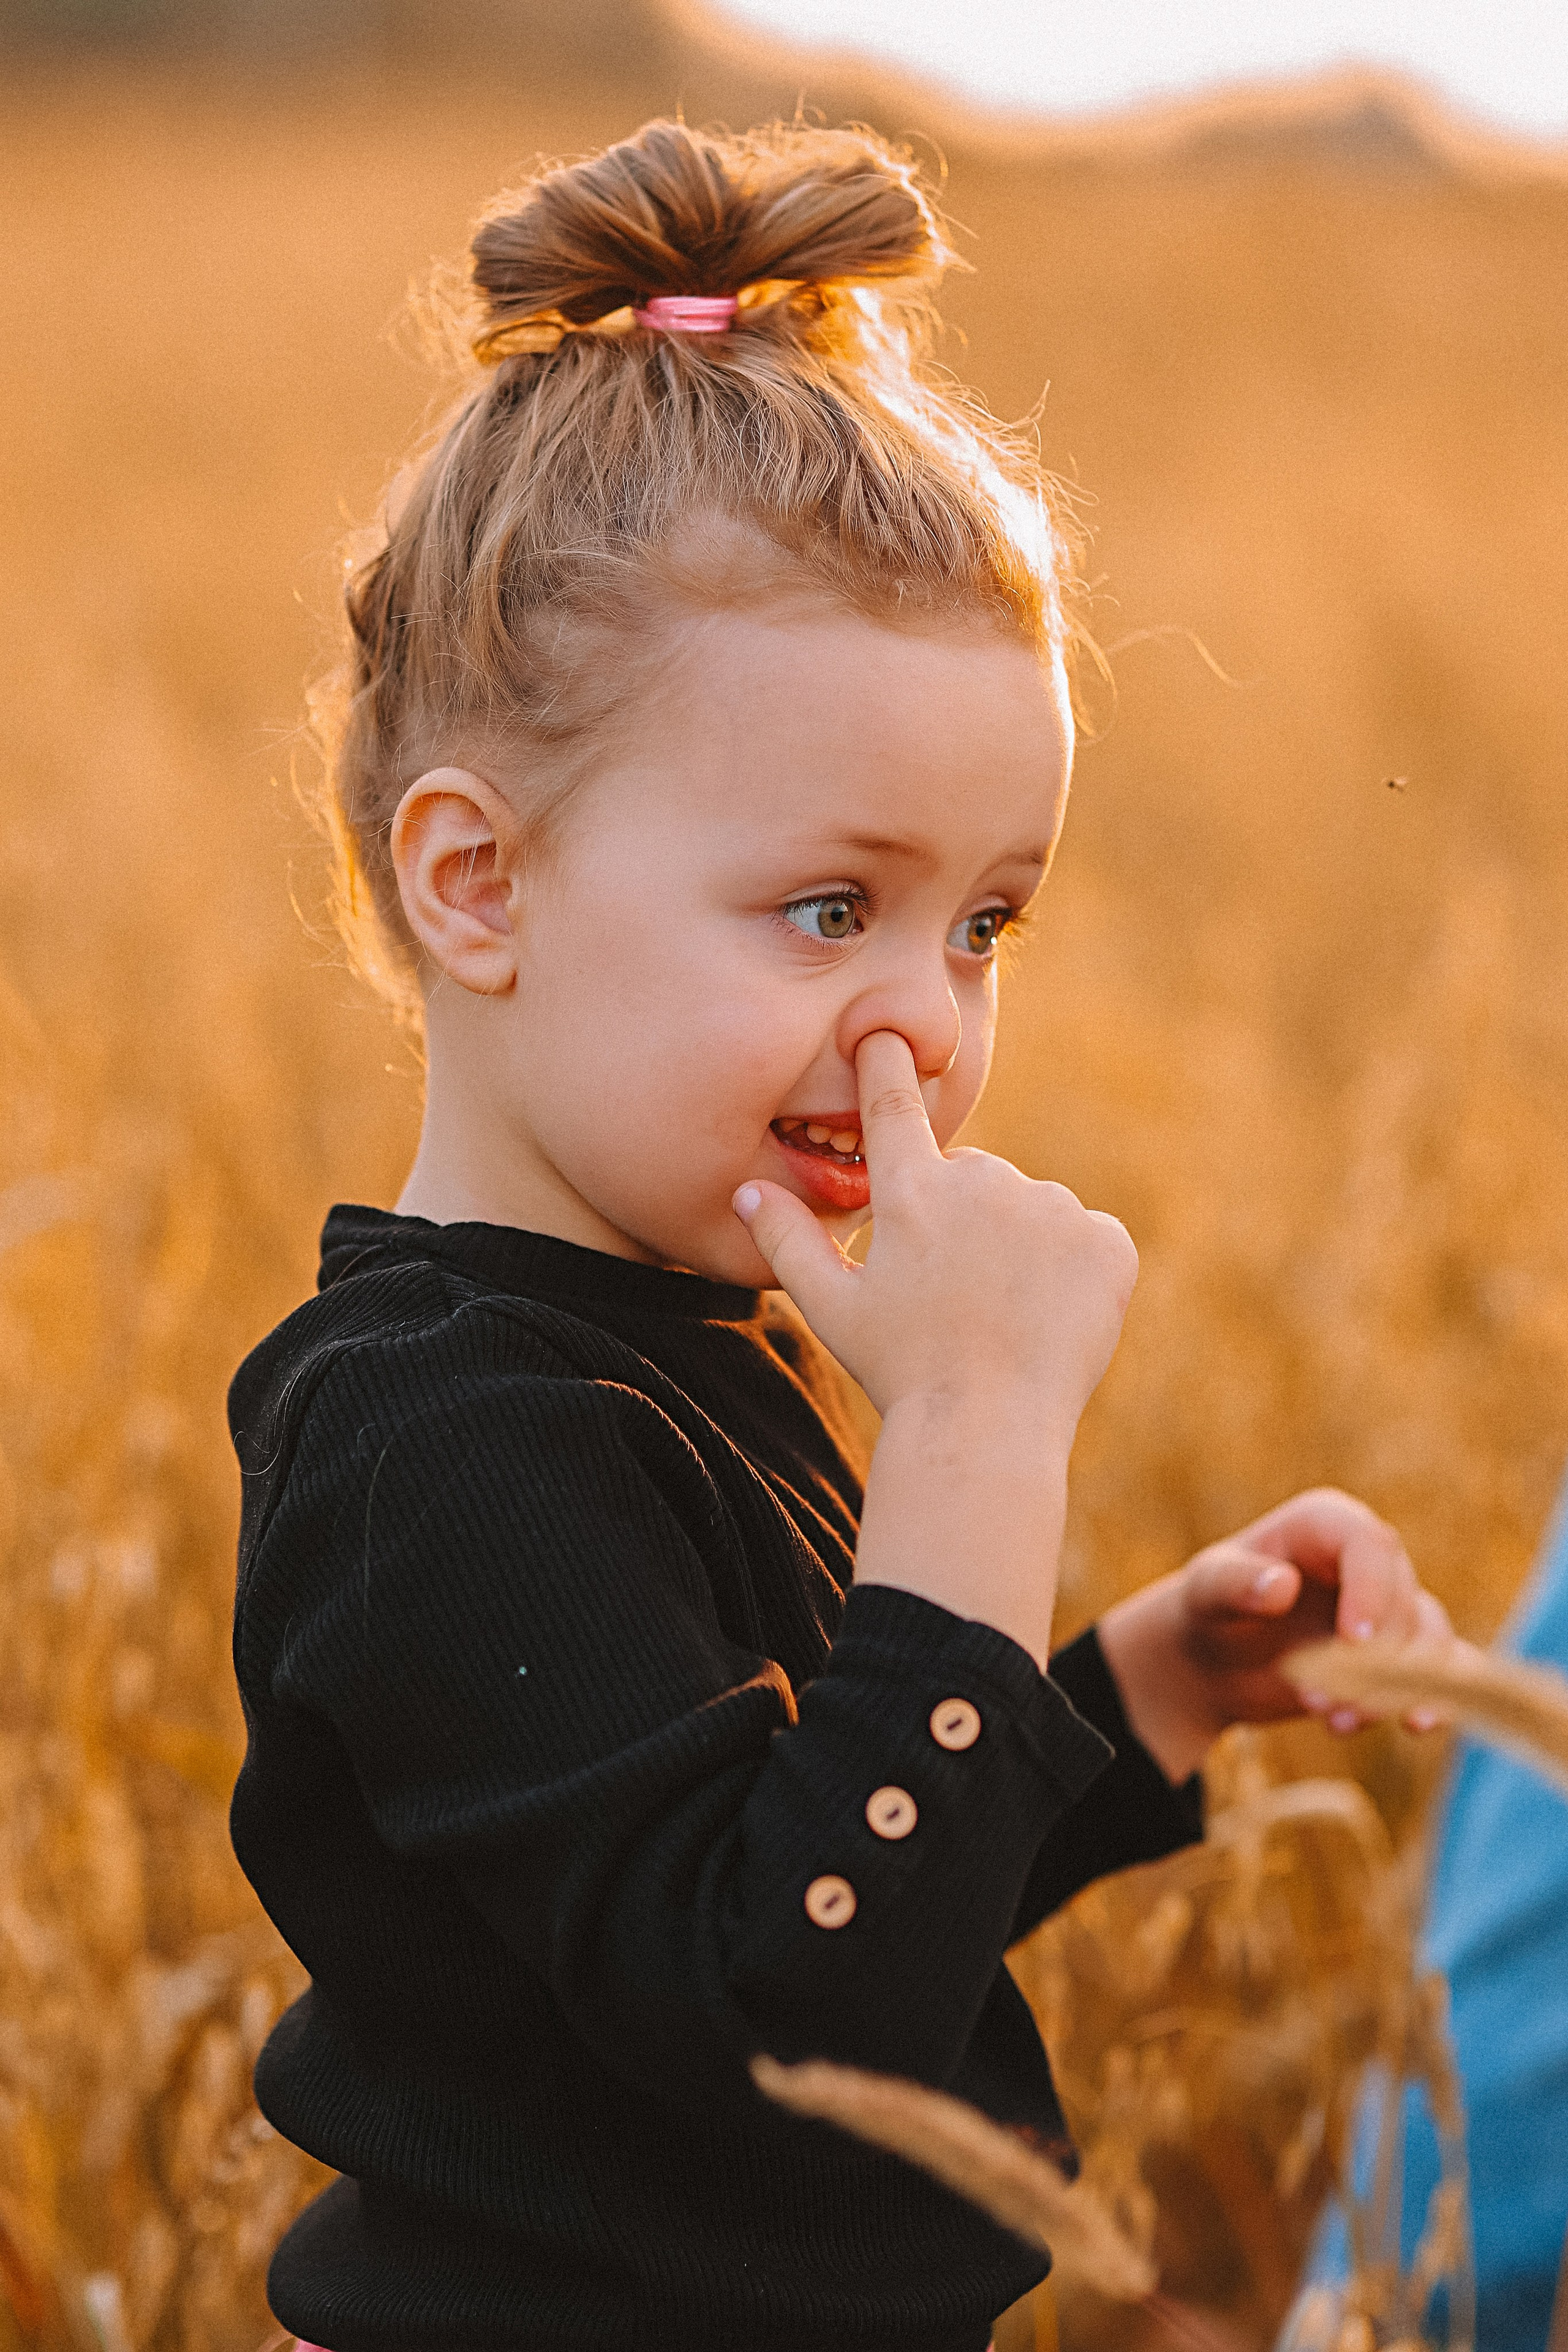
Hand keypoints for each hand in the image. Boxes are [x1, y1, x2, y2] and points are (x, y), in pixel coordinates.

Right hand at [733, 1031, 1136, 1668]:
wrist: (987, 1432)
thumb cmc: (900, 1374)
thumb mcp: (832, 1310)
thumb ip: (788, 1240)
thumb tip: (748, 1191)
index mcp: (911, 1192)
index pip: (893, 1106)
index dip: (886, 1065)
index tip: (886, 1033)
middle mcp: (983, 1182)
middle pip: (974, 1181)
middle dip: (966, 1223)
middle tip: (955, 1299)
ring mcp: (1051, 1208)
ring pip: (1032, 1213)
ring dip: (1021, 1249)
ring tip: (1002, 1318)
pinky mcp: (1105, 1243)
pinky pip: (1088, 1243)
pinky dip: (1075, 1274)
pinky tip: (1050, 1320)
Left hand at [1097, 1487, 1460, 1782]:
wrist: (1218, 1657)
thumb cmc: (1211, 1607)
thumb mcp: (1206, 1590)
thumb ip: (1234, 1583)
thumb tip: (1281, 1586)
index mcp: (1325, 1524)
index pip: (1370, 1544)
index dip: (1372, 1591)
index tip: (1354, 1644)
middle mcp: (1368, 1559)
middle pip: (1402, 1598)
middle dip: (1370, 1657)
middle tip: (1315, 1700)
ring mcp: (1390, 1606)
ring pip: (1424, 1640)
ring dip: (1393, 1687)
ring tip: (1337, 1721)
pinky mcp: (1400, 1653)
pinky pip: (1437, 1672)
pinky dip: (1431, 1698)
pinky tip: (1415, 1725)